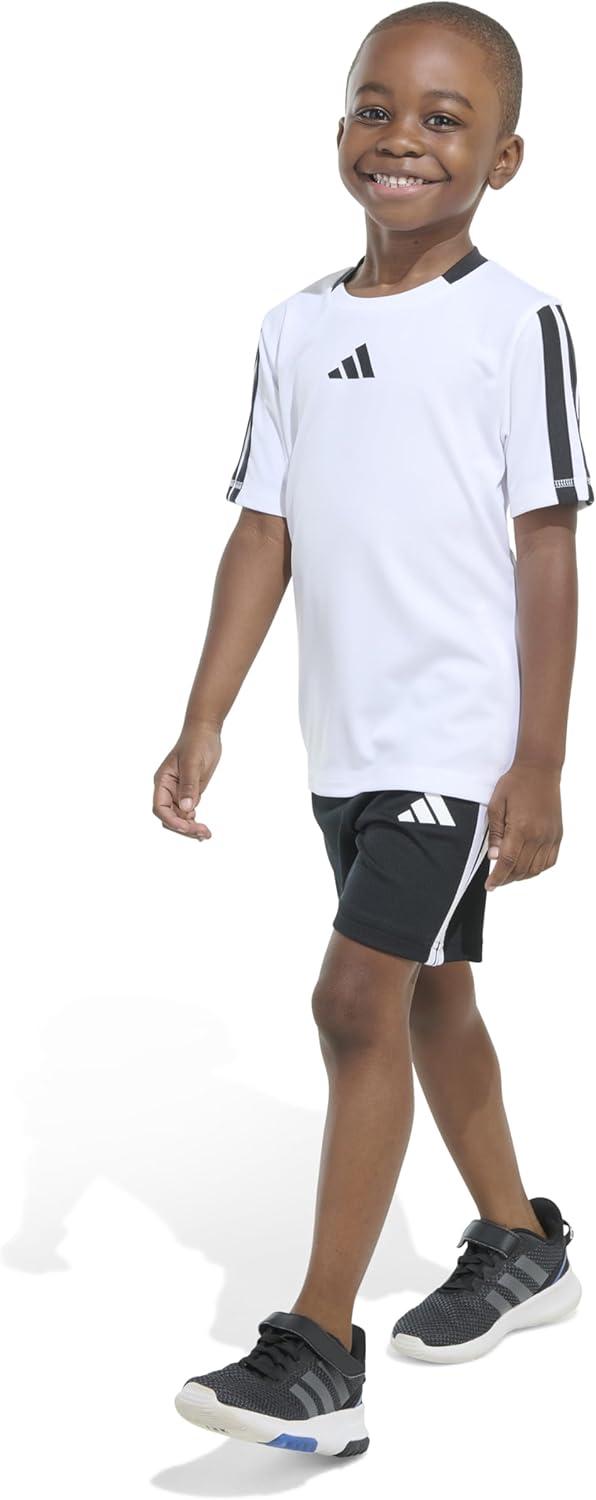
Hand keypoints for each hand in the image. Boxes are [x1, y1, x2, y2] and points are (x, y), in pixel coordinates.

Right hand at [152, 721, 221, 838]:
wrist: (205, 732)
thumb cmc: (196, 743)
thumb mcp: (193, 763)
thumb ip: (189, 785)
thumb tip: (188, 808)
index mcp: (163, 782)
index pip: (160, 807)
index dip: (171, 820)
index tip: (186, 826)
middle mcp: (168, 789)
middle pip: (170, 816)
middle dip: (183, 827)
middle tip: (202, 832)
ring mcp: (179, 792)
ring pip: (180, 818)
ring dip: (191, 828)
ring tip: (206, 834)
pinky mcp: (190, 793)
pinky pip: (189, 813)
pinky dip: (195, 822)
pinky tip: (203, 830)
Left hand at [485, 761, 562, 889]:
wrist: (540, 770)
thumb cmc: (515, 783)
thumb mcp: (496, 804)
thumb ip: (495, 833)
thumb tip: (493, 856)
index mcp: (521, 828)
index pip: (507, 862)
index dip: (497, 878)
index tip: (490, 886)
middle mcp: (538, 835)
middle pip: (521, 869)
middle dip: (506, 879)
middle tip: (496, 881)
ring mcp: (550, 836)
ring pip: (536, 869)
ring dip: (521, 876)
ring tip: (509, 875)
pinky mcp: (558, 835)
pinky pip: (550, 861)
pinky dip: (538, 869)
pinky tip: (527, 866)